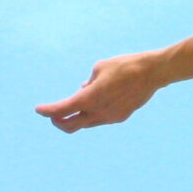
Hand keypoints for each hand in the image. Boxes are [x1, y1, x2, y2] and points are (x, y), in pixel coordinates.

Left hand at [35, 52, 163, 132]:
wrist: (153, 72)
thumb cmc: (125, 66)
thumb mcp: (100, 67)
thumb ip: (88, 82)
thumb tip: (84, 89)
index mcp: (90, 98)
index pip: (62, 109)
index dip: (47, 110)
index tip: (38, 109)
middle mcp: (98, 112)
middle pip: (70, 126)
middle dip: (58, 121)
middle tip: (53, 115)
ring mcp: (111, 117)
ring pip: (86, 124)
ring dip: (77, 117)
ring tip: (76, 104)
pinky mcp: (121, 117)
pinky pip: (101, 119)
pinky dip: (94, 113)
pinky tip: (97, 102)